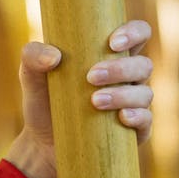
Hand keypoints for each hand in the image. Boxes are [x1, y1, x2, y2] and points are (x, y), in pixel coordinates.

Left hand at [5, 20, 154, 177]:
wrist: (42, 144)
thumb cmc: (43, 102)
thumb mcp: (30, 76)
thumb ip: (33, 56)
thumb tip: (54, 56)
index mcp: (112, 56)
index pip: (139, 34)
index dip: (134, 33)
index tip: (111, 43)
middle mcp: (128, 79)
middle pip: (143, 65)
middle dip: (120, 69)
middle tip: (90, 77)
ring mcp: (134, 105)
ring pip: (145, 93)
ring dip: (123, 94)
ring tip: (94, 101)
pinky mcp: (135, 131)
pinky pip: (147, 121)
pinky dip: (137, 116)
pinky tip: (121, 117)